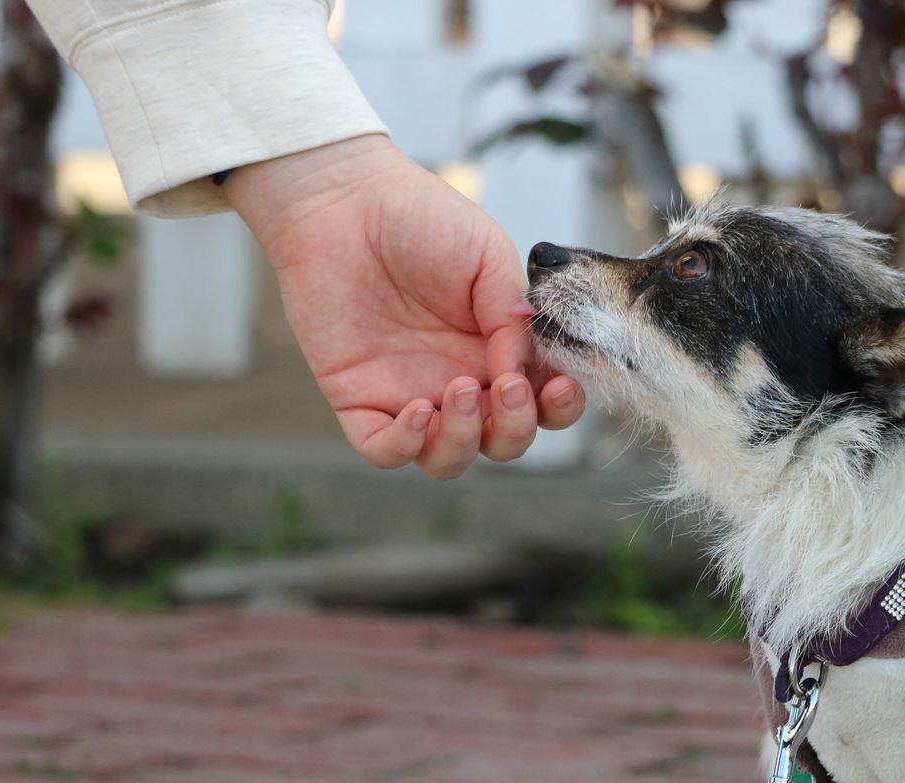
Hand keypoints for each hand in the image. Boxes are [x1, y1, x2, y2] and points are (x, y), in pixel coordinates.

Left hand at [222, 134, 585, 477]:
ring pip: (449, 459)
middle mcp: (461, 381)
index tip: (558, 384)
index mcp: (500, 351)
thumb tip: (524, 368)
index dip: (559, 408)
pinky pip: (388, 451)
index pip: (544, 403)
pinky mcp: (360, 401)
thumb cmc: (421, 218)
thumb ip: (515, 314)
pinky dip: (407, 445)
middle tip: (508, 386)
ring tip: (458, 390)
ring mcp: (411, 394)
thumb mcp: (489, 256)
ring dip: (465, 440)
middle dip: (516, 428)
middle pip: (504, 442)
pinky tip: (417, 408)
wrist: (344, 200)